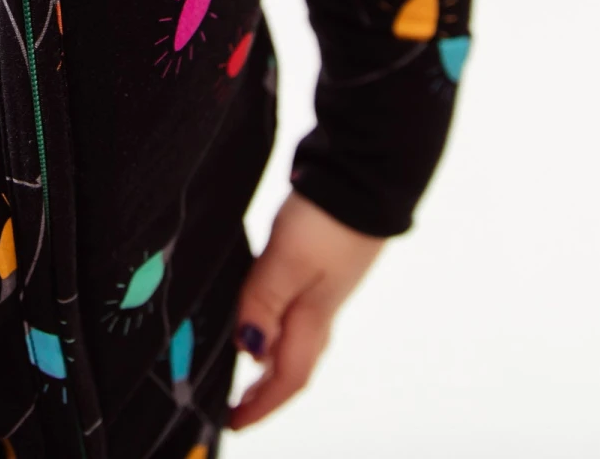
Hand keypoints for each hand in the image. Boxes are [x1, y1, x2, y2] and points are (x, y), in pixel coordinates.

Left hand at [227, 190, 384, 430]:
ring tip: (244, 366)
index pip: (288, 378)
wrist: (366, 178)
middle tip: (235, 404)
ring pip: (295, 339)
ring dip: (271, 360)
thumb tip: (248, 350)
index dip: (261, 405)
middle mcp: (321, 311)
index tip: (233, 422)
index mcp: (314, 318)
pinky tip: (264, 313)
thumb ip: (264, 301)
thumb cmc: (330, 221)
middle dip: (264, 391)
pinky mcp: (321, 264)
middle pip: (292, 365)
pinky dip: (276, 326)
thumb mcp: (288, 260)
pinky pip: (295, 311)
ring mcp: (324, 287)